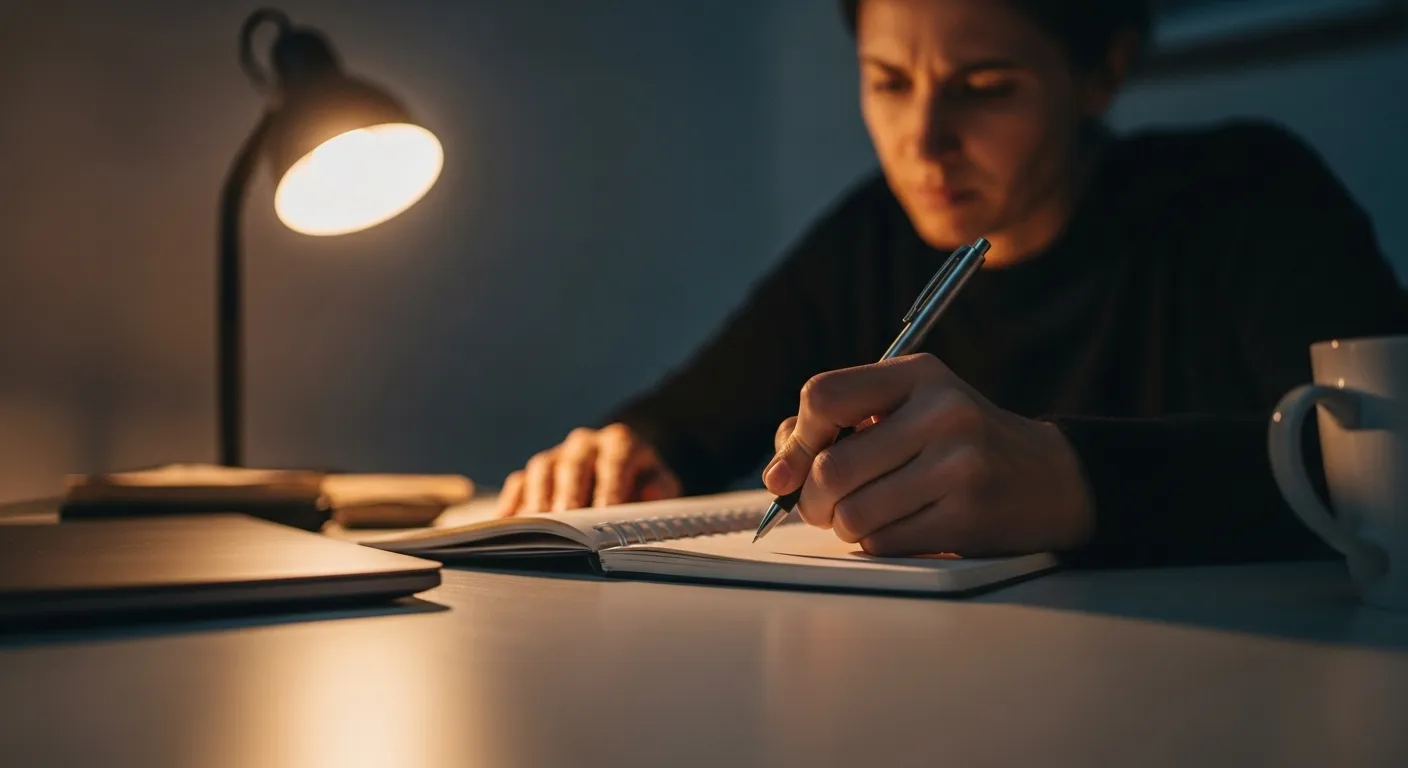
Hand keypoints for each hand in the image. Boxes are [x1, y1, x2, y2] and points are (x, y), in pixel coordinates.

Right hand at [495, 424, 681, 516]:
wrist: (622, 461)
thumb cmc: (642, 479)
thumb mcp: (662, 481)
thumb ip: (660, 488)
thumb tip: (648, 494)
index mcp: (619, 442)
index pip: (614, 462)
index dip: (609, 487)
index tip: (605, 514)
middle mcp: (584, 444)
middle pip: (573, 465)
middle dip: (569, 495)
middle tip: (566, 524)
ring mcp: (557, 455)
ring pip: (542, 470)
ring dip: (538, 499)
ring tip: (537, 529)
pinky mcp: (535, 471)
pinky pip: (519, 483)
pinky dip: (513, 504)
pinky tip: (508, 527)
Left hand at [763, 354, 1093, 557]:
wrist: (1051, 480)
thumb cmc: (960, 445)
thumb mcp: (909, 410)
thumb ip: (838, 426)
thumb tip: (777, 474)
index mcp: (920, 375)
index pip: (823, 396)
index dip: (796, 438)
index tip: (792, 467)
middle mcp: (942, 412)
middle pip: (831, 467)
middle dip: (812, 500)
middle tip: (822, 507)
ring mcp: (959, 465)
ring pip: (851, 513)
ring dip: (843, 527)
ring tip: (864, 517)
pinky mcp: (968, 517)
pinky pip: (882, 543)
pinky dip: (874, 545)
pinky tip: (899, 530)